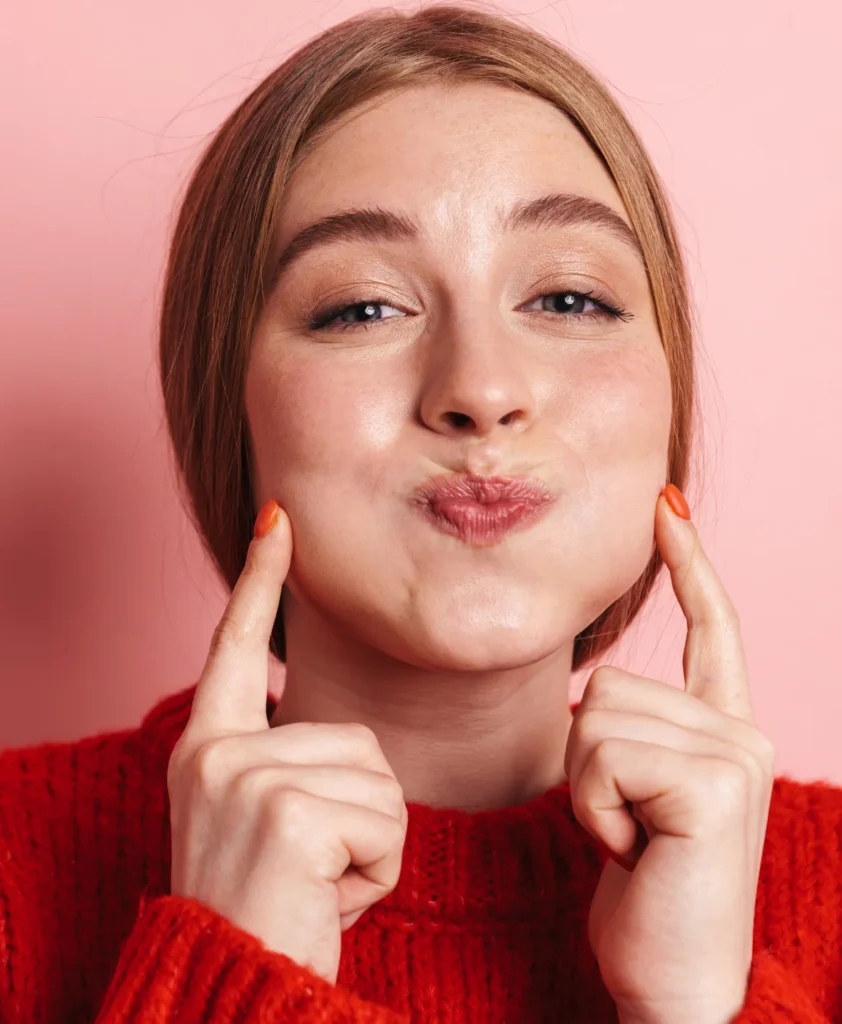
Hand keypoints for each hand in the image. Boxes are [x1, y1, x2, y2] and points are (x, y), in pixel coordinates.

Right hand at [167, 500, 407, 984]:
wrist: (234, 994)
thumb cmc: (267, 914)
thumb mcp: (264, 823)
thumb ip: (293, 766)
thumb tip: (347, 738)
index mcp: (208, 748)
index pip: (236, 647)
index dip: (260, 580)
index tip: (279, 517)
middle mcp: (216, 753)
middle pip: (358, 739)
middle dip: (362, 813)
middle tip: (311, 871)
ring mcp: (246, 777)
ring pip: (380, 780)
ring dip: (372, 844)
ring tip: (319, 885)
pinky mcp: (286, 810)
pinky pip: (386, 822)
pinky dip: (378, 872)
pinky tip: (328, 898)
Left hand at [564, 486, 774, 1023]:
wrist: (669, 984)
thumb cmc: (642, 890)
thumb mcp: (633, 797)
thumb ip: (632, 735)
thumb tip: (594, 688)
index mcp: (722, 729)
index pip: (709, 626)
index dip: (688, 563)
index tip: (666, 504)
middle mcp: (740, 730)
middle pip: (606, 682)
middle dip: (589, 761)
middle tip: (628, 826)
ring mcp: (735, 754)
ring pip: (596, 715)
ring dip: (588, 788)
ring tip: (631, 839)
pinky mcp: (716, 784)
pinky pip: (602, 756)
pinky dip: (593, 809)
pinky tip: (632, 851)